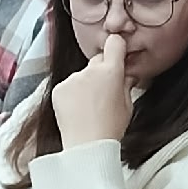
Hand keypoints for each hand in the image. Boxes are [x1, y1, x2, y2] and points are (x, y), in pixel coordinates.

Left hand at [51, 31, 131, 147]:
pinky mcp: (59, 88)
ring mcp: (72, 79)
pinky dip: (72, 94)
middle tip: (105, 92)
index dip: (117, 48)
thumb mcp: (128, 105)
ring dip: (86, 84)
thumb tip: (127, 75)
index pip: (114, 43)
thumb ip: (127, 84)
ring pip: (82, 74)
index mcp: (111, 72)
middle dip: (102, 71)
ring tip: (90, 107)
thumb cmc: (110, 128)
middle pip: (98, 60)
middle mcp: (90, 71)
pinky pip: (69, 85)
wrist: (86, 145)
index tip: (118, 55)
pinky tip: (78, 109)